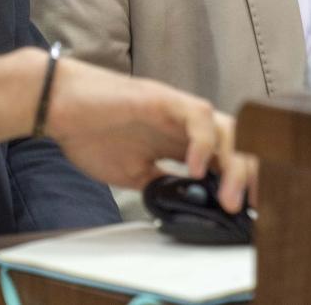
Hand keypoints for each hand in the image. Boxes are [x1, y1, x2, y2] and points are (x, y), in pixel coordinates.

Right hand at [44, 58, 257, 212]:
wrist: (58, 105)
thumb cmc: (88, 133)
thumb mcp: (133, 173)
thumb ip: (163, 182)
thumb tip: (186, 204)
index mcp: (179, 141)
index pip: (227, 158)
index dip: (244, 182)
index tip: (251, 212)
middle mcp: (185, 123)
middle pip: (238, 143)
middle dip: (252, 176)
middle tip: (253, 210)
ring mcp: (176, 108)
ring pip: (227, 129)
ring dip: (234, 166)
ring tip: (228, 199)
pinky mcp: (163, 98)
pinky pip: (198, 117)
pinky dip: (204, 144)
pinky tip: (197, 170)